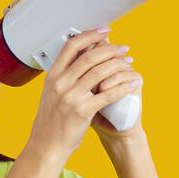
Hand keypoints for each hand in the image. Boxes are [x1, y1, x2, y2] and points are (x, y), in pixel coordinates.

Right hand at [24, 28, 140, 160]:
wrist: (47, 145)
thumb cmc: (51, 121)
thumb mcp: (51, 93)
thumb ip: (63, 77)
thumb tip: (81, 58)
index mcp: (52, 76)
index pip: (71, 47)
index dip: (90, 35)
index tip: (105, 31)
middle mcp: (60, 84)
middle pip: (89, 57)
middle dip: (110, 49)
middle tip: (124, 48)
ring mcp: (70, 97)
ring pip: (99, 72)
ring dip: (118, 65)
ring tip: (129, 62)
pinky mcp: (82, 111)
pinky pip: (107, 94)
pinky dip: (122, 87)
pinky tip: (132, 83)